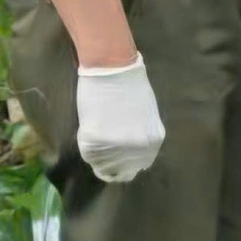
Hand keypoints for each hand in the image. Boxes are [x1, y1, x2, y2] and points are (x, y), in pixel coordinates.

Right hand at [75, 54, 165, 182]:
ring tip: (97, 137)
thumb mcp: (147, 116)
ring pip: (102, 166)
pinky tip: (90, 131)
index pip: (138, 166)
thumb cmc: (131, 86)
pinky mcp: (94, 143)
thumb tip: (132, 153)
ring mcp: (115, 149)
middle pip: (121, 171)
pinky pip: (88, 155)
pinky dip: (87, 146)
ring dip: (98, 156)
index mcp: (152, 143)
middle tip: (103, 149)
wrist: (112, 69)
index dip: (125, 163)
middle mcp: (137, 151)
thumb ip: (142, 136)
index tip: (117, 158)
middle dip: (111, 163)